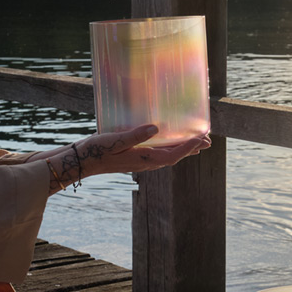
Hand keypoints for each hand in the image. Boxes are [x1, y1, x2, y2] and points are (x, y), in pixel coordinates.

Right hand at [49, 126, 210, 187]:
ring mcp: (140, 162)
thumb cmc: (96, 151)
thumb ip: (136, 135)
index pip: (173, 154)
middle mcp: (145, 163)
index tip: (203, 138)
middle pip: (175, 157)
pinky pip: (159, 155)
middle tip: (209, 142)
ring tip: (196, 143)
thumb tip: (155, 128)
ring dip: (183, 150)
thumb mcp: (115, 140)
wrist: (82, 162)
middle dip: (192, 149)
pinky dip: (170, 149)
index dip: (189, 147)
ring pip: (168, 157)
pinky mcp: (134, 159)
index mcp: (143, 159)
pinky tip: (169, 143)